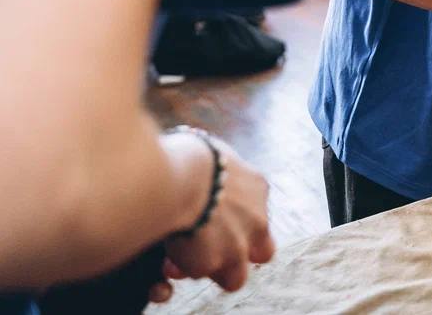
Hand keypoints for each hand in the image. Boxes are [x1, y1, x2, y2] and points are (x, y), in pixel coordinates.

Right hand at [162, 134, 274, 292]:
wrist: (184, 175)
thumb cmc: (189, 155)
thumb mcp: (213, 153)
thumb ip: (215, 168)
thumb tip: (198, 155)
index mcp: (258, 188)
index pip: (258, 214)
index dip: (238, 223)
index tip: (213, 221)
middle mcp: (257, 220)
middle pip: (263, 252)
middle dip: (240, 256)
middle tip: (211, 249)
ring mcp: (239, 245)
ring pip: (235, 277)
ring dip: (212, 270)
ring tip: (185, 260)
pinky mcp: (216, 262)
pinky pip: (199, 274)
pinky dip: (185, 268)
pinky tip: (169, 257)